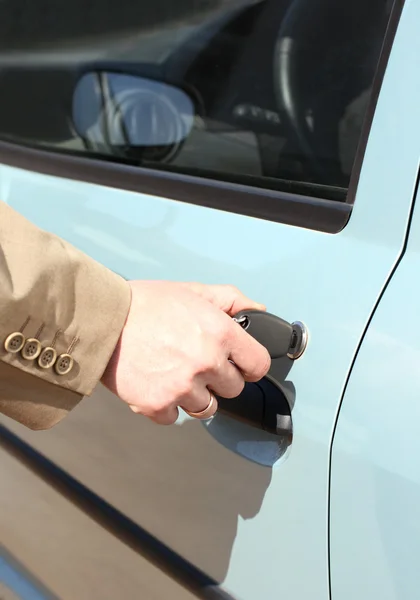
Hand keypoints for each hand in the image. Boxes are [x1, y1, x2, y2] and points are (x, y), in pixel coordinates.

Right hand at [101, 281, 270, 423]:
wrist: (101, 319)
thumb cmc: (144, 304)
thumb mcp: (192, 291)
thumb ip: (230, 299)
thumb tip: (256, 310)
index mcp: (220, 333)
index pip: (258, 365)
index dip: (249, 365)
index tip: (239, 365)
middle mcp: (207, 362)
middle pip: (233, 388)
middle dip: (218, 378)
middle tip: (194, 363)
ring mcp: (182, 387)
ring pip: (206, 407)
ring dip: (194, 396)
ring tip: (174, 375)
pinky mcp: (157, 405)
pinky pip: (174, 417)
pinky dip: (166, 406)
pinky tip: (156, 384)